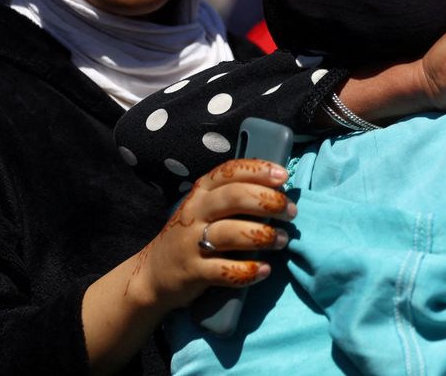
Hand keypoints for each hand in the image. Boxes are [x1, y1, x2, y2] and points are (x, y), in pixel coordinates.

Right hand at [129, 159, 294, 310]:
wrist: (154, 274)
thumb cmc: (194, 235)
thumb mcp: (207, 208)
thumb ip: (235, 197)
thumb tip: (280, 190)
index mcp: (202, 192)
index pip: (230, 171)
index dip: (259, 171)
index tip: (284, 177)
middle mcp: (195, 212)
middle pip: (234, 197)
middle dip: (268, 202)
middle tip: (290, 212)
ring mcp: (190, 242)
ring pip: (231, 233)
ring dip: (263, 235)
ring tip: (281, 240)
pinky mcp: (192, 271)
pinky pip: (224, 270)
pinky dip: (248, 270)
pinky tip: (264, 270)